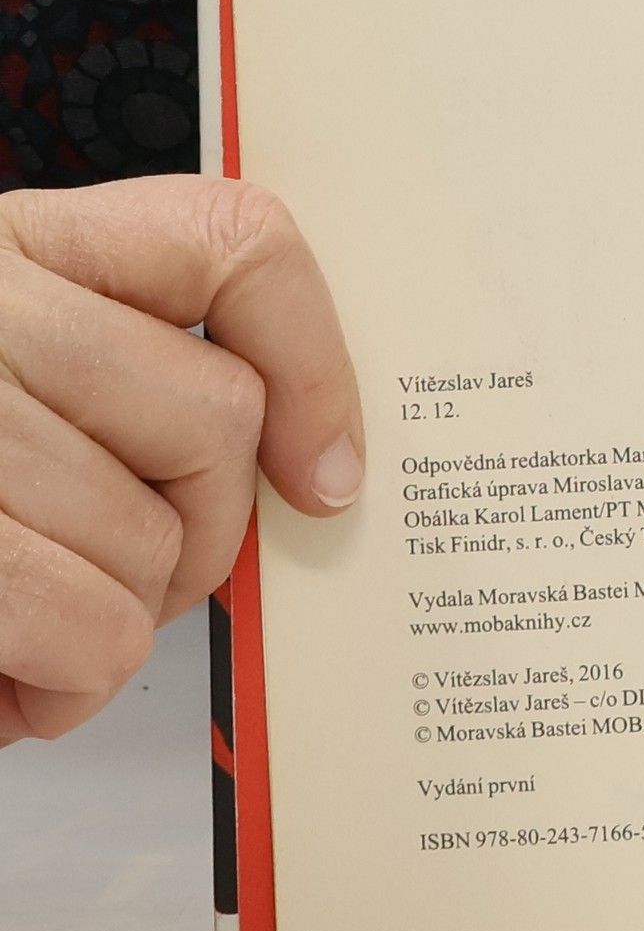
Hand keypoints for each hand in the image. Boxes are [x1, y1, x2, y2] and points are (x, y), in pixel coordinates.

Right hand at [0, 177, 362, 743]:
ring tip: (34, 636)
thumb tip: (314, 470)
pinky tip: (13, 687)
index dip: (314, 363)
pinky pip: (88, 626)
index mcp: (9, 251)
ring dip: (114, 630)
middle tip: (116, 585)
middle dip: (197, 540)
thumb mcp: (18, 394)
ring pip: (155, 540)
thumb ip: (128, 390)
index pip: (230, 243)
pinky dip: (72, 685)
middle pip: (216, 419)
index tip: (325, 471)